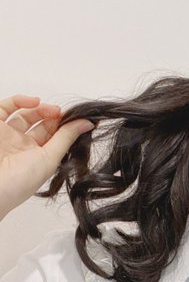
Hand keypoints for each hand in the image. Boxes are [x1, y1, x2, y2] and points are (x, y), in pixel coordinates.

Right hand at [0, 94, 93, 220]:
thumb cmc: (19, 181)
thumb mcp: (49, 159)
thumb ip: (67, 138)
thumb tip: (88, 123)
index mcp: (37, 157)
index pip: (54, 136)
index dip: (65, 126)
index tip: (79, 119)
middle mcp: (22, 145)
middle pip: (41, 124)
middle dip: (54, 117)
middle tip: (63, 114)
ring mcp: (7, 135)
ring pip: (25, 114)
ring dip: (40, 109)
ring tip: (52, 110)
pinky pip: (6, 107)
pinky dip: (21, 101)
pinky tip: (35, 102)